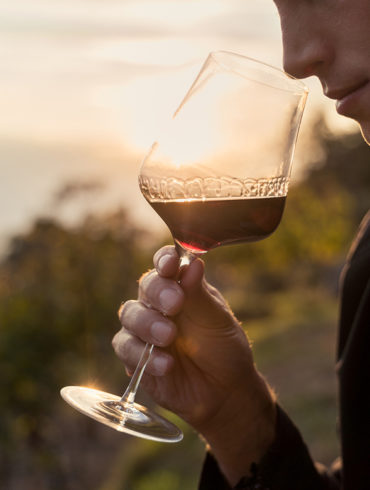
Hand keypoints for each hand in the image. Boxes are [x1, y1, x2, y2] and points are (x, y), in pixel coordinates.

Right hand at [113, 245, 275, 483]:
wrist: (225, 392)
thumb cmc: (224, 349)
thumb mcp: (217, 321)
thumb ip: (200, 294)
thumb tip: (194, 262)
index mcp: (180, 288)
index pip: (165, 265)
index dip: (164, 260)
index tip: (170, 264)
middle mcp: (158, 305)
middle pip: (145, 287)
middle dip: (158, 293)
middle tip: (176, 304)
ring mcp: (144, 330)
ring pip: (129, 315)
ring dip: (148, 324)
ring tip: (169, 337)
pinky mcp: (135, 357)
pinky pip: (126, 348)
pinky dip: (143, 355)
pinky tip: (167, 365)